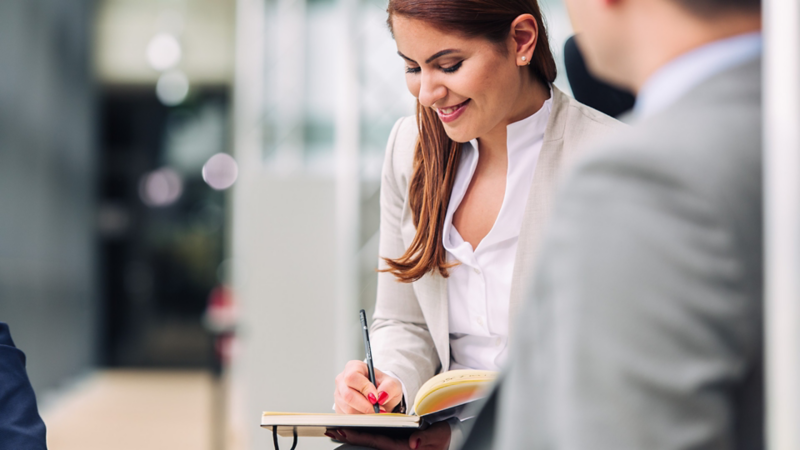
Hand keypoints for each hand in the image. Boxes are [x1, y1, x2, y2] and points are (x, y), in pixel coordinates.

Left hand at [324, 421, 450, 449]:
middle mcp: (395, 448)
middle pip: (369, 443)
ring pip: (369, 442)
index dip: (360, 436)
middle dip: (350, 436)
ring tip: (336, 429)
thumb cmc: (442, 438)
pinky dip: (361, 436)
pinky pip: (374, 440)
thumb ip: (427, 439)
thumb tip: (413, 443)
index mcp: (403, 448)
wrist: (445, 440)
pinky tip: (351, 432)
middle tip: (332, 430)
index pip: (378, 441)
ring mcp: (393, 447)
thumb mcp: (439, 435)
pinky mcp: (393, 445)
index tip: (345, 430)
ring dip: (353, 436)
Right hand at [334, 360, 402, 413]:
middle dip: (365, 406)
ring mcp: (339, 394)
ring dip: (364, 413)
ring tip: (375, 411)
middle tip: (378, 410)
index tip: (376, 398)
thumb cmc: (384, 387)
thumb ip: (389, 387)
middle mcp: (342, 379)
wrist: (381, 398)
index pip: (352, 377)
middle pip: (347, 395)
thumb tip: (381, 396)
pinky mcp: (338, 407)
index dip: (364, 388)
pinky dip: (360, 418)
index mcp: (354, 367)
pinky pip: (347, 416)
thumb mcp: (393, 384)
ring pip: (347, 408)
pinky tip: (368, 414)